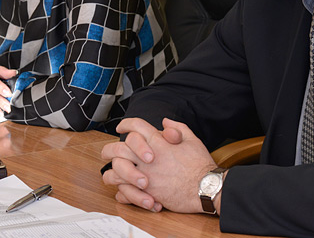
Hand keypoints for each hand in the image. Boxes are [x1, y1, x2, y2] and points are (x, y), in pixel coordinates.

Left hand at [102, 117, 216, 213]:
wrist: (206, 187)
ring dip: (112, 172)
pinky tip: (123, 191)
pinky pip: (124, 191)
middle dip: (109, 149)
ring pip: (116, 171)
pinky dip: (121, 192)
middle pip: (118, 148)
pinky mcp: (147, 192)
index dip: (126, 124)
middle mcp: (148, 157)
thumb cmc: (201, 165)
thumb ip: (177, 128)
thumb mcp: (192, 139)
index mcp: (158, 141)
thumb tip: (164, 121)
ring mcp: (145, 174)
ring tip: (112, 174)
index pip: (135, 126)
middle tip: (106, 152)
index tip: (121, 128)